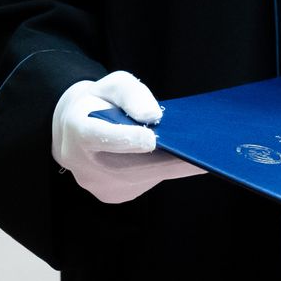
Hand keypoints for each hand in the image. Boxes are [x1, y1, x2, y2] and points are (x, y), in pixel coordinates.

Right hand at [51, 70, 205, 203]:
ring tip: (196, 152)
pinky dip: (161, 169)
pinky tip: (177, 157)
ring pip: (142, 177)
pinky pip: (144, 182)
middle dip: (169, 161)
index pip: (98, 136)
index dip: (126, 139)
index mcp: (78, 131)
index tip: (152, 139)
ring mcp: (100, 185)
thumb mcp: (112, 85)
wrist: (76, 131)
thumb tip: (153, 116)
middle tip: (204, 155)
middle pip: (131, 167)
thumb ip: (132, 94)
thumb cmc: (99, 103)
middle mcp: (85, 166)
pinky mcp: (115, 195)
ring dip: (169, 165)